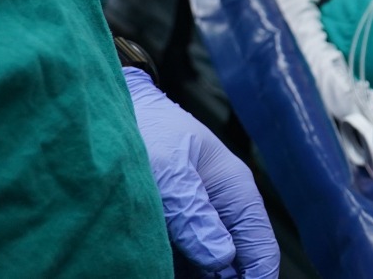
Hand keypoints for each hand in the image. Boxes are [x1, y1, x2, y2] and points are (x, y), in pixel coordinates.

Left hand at [125, 68, 278, 277]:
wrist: (113, 110)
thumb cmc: (146, 130)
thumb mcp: (169, 172)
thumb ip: (193, 213)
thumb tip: (221, 258)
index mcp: (234, 190)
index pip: (260, 246)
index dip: (255, 278)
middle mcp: (219, 210)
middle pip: (236, 263)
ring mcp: (194, 221)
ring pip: (208, 267)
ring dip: (198, 276)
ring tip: (167, 272)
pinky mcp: (169, 229)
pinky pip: (181, 262)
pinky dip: (176, 271)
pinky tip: (157, 270)